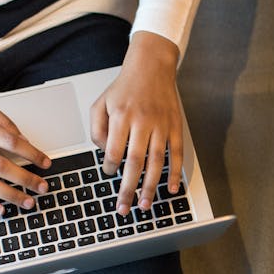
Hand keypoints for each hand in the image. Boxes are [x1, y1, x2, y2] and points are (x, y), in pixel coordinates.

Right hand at [0, 89, 51, 215]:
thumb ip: (4, 123)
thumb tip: (24, 141)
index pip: (11, 142)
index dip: (32, 154)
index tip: (46, 163)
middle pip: (1, 165)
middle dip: (25, 179)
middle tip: (43, 188)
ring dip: (10, 195)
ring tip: (28, 202)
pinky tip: (0, 209)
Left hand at [90, 31, 183, 216]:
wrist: (152, 66)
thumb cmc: (125, 87)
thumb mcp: (100, 102)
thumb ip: (97, 129)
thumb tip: (105, 153)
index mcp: (121, 116)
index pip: (114, 150)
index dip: (109, 166)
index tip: (108, 172)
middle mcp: (142, 121)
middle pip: (135, 162)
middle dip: (128, 188)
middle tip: (123, 208)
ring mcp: (161, 125)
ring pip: (156, 162)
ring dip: (150, 186)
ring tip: (144, 204)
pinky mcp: (175, 127)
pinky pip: (176, 154)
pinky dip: (174, 173)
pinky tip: (170, 189)